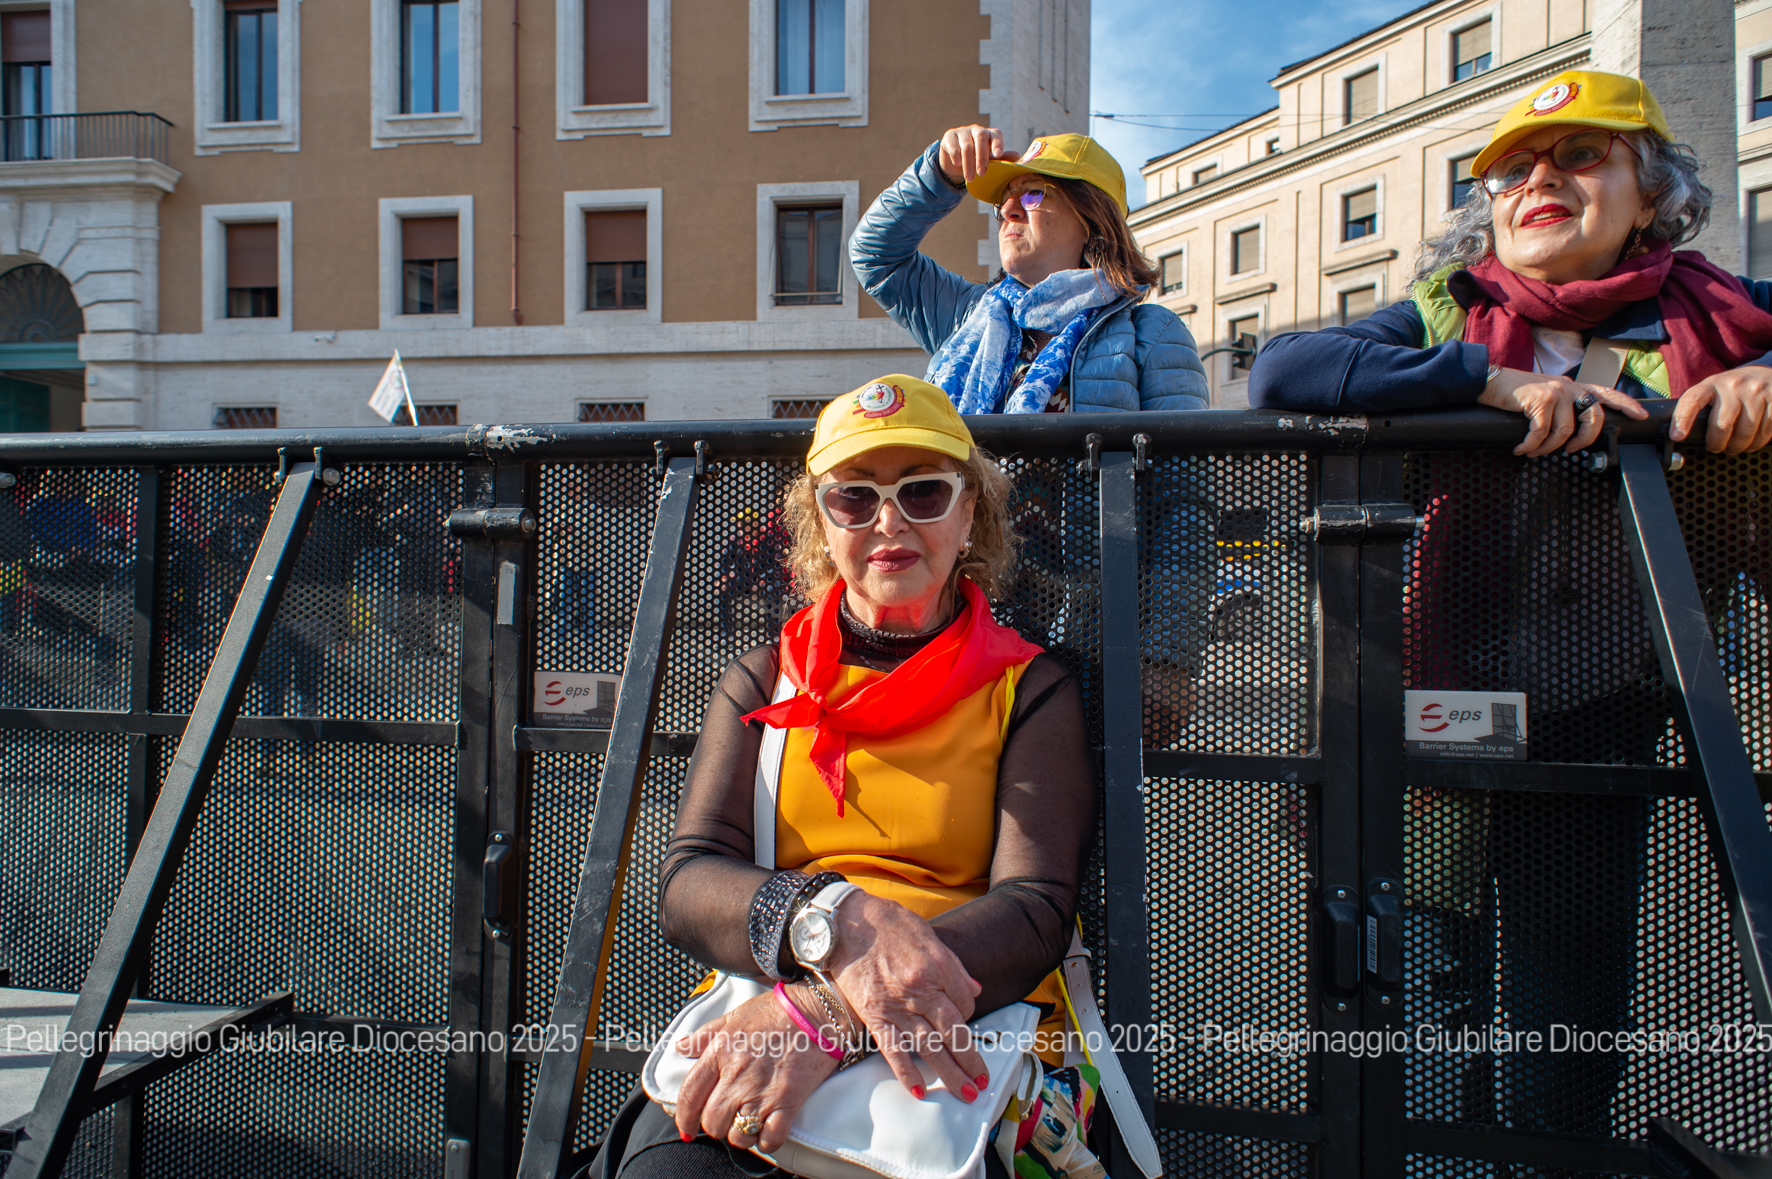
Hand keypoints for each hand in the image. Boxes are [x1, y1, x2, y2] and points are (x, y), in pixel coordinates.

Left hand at [673, 989, 838, 1153]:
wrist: (818, 1011)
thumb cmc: (778, 1010)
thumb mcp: (735, 1016)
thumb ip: (705, 1034)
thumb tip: (682, 1047)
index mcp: (721, 1051)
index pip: (690, 1094)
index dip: (683, 1117)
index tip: (686, 1127)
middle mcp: (738, 1075)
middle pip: (712, 1120)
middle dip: (715, 1125)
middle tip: (726, 1118)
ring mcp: (762, 1091)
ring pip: (738, 1134)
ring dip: (741, 1134)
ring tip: (749, 1122)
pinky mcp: (788, 1102)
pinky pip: (770, 1138)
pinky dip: (767, 1141)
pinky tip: (768, 1130)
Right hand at [828, 891, 988, 1100]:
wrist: (846, 922)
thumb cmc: (888, 924)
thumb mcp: (929, 936)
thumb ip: (953, 966)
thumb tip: (974, 989)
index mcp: (938, 967)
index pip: (967, 1002)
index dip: (970, 1012)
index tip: (964, 1017)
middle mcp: (921, 990)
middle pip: (954, 1031)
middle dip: (971, 1059)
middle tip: (983, 1081)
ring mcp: (897, 1006)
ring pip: (930, 1047)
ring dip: (950, 1073)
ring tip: (965, 1093)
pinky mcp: (875, 1016)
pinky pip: (893, 1050)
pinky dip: (906, 1073)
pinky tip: (920, 1091)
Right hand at [937, 125, 1016, 186]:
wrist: (956, 163)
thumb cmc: (977, 161)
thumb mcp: (990, 162)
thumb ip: (1002, 159)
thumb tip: (1017, 155)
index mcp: (989, 134)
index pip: (996, 134)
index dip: (997, 143)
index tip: (998, 155)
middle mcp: (977, 130)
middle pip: (981, 137)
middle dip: (982, 157)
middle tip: (982, 173)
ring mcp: (962, 131)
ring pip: (967, 145)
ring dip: (968, 163)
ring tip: (970, 177)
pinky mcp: (949, 136)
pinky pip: (953, 146)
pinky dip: (956, 157)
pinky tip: (958, 165)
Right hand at [1477, 368, 1647, 457]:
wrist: (1490, 381)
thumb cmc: (1515, 393)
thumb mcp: (1546, 395)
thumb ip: (1562, 406)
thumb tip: (1569, 433)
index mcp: (1574, 387)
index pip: (1607, 393)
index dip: (1626, 405)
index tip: (1641, 416)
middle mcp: (1569, 387)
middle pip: (1593, 419)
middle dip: (1584, 441)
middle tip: (1570, 451)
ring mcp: (1556, 392)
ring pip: (1564, 432)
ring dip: (1547, 449)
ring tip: (1533, 452)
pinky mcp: (1540, 400)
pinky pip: (1540, 433)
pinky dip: (1529, 446)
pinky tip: (1520, 449)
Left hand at [1671, 365, 1771, 454]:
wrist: (1766, 373)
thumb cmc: (1734, 389)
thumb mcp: (1715, 390)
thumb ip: (1701, 408)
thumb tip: (1681, 435)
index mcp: (1712, 384)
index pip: (1692, 400)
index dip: (1682, 419)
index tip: (1677, 436)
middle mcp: (1733, 386)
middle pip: (1721, 425)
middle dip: (1717, 444)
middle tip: (1716, 448)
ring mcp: (1756, 392)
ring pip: (1745, 433)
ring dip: (1738, 447)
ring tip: (1734, 446)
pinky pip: (1765, 431)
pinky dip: (1757, 442)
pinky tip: (1752, 441)